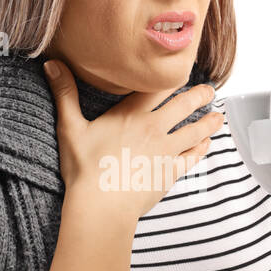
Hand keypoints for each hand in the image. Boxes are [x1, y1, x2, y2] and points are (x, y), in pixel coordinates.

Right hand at [43, 58, 222, 227]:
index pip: (159, 87)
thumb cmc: (85, 169)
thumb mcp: (70, 127)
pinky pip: (192, 156)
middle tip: (210, 90)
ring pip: (195, 130)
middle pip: (184, 105)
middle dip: (200, 95)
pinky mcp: (170, 172)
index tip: (184, 68)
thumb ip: (64, 94)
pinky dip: (202, 148)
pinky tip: (206, 144)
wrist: (102, 207)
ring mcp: (166, 151)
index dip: (173, 76)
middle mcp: (154, 128)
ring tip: (219, 115)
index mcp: (132, 114)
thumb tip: (51, 64)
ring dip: (209, 121)